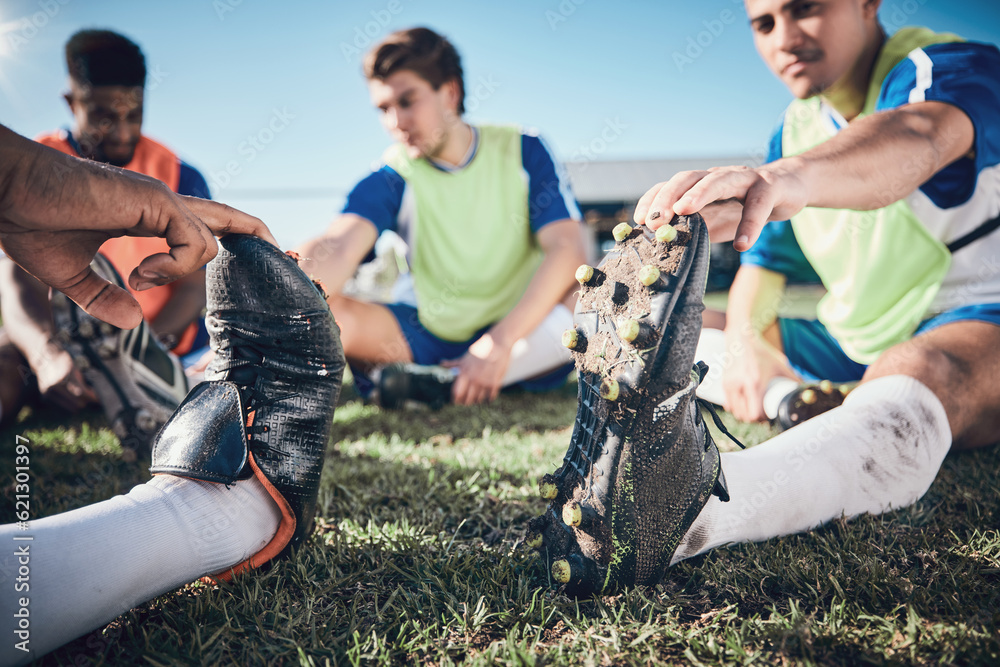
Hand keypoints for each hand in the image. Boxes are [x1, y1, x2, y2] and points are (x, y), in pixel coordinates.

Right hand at [0, 125, 277, 328]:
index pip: (209, 227)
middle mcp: (165, 206)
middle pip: (236, 220)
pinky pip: (196, 244)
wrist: (5, 189)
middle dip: (266, 242)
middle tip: (291, 261)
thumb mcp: (69, 273)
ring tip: (141, 277)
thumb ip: (103, 296)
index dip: (237, 241)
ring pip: (213, 243)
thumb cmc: (29, 220)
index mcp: (151, 217)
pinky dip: (175, 266)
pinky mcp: (156, 202)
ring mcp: (163, 201)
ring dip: (182, 272)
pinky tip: (142, 271)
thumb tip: (129, 322)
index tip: (254, 266)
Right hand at [32, 342, 96, 411]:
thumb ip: (83, 384)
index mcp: (65, 377)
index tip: (98, 399)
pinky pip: (62, 408)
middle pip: (78, 403)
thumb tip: (93, 397)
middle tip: (89, 396)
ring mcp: (49, 392)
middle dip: (86, 401)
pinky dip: (68, 405)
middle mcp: (56, 386)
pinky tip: (70, 398)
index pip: (82, 393)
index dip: (92, 398)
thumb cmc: (64, 364)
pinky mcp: (45, 397)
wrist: (44, 360)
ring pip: (70, 408)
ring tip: (79, 396)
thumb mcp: (75, 371)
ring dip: (78, 404)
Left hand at [443, 333, 510, 405]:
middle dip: (466, 402)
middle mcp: (474, 380)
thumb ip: (453, 363)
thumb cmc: (480, 350)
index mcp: (464, 373)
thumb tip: (441, 363)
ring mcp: (485, 382)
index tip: (456, 401)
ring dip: (477, 400)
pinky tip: (487, 396)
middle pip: (467, 400)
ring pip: (478, 400)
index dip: (455, 399)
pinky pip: (490, 398)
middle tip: (466, 401)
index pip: (457, 393)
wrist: (498, 345)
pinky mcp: (495, 383)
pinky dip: (488, 399)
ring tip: (476, 398)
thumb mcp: (465, 357)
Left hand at [633, 160, 809, 250]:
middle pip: (688, 177)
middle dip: (668, 195)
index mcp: (702, 184)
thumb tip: (667, 247)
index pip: (670, 187)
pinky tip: (742, 244)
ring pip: (719, 180)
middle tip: (655, 218)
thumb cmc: (747, 206)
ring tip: (684, 211)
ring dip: (699, 194)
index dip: (653, 200)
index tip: (637, 221)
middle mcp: (719, 176)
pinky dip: (750, 224)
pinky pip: (759, 204)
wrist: (791, 187)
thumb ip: (696, 228)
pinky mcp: (771, 187)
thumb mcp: (717, 219)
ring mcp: (745, 178)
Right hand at [721, 330, 796, 421]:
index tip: (767, 417)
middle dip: (753, 419)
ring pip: (735, 412)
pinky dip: (735, 408)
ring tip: (752, 411)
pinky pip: (728, 404)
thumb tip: (805, 388)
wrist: (740, 339)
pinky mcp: (724, 384)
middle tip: (761, 416)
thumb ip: (793, 377)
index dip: (760, 419)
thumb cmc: (760, 352)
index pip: (753, 414)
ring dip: (743, 414)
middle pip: (743, 415)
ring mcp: (730, 385)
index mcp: (754, 383)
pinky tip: (742, 405)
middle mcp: (739, 386)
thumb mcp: (779, 364)